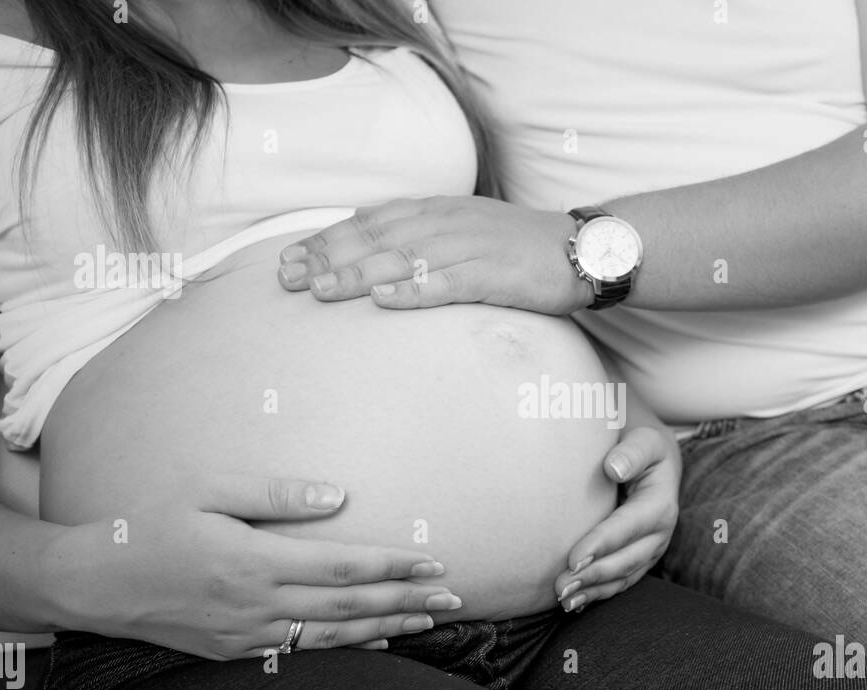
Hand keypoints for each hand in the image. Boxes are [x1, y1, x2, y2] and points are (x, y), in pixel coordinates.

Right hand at [42, 473, 458, 659]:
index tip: (433, 560)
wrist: (96, 583)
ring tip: (429, 620)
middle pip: (350, 604)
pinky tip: (376, 639)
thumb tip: (337, 496)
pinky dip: (347, 646)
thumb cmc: (149, 525)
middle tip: (455, 596)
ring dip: (387, 626)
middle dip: (407, 599)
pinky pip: (304, 651)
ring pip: (334, 635)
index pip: (343, 565)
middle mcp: (258, 604)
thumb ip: (274, 494)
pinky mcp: (237, 652)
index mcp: (254, 560)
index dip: (393, 564)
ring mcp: (248, 634)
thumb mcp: (206, 491)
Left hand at [276, 196, 592, 314]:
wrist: (581, 247)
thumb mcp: (465, 230)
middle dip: (327, 257)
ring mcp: (470, 247)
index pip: (369, 222)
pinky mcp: (494, 275)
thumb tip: (376, 258)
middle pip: (375, 238)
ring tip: (320, 290)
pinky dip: (414, 291)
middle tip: (286, 279)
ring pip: (403, 259)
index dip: (326, 239)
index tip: (289, 258)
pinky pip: (448, 283)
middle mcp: (446, 223)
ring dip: (357, 275)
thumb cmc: (520, 247)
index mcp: (436, 210)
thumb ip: (423, 237)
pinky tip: (384, 301)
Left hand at [553, 426, 680, 611]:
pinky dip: (598, 594)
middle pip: (626, 559)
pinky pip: (620, 581)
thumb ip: (632, 452)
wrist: (653, 458)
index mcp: (660, 504)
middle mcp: (660, 533)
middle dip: (594, 575)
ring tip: (564, 600)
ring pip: (623, 576)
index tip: (573, 558)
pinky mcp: (639, 558)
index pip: (628, 527)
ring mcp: (651, 549)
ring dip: (594, 591)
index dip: (601, 544)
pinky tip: (574, 604)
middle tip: (560, 586)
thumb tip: (614, 468)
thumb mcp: (644, 439)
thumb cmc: (641, 445)